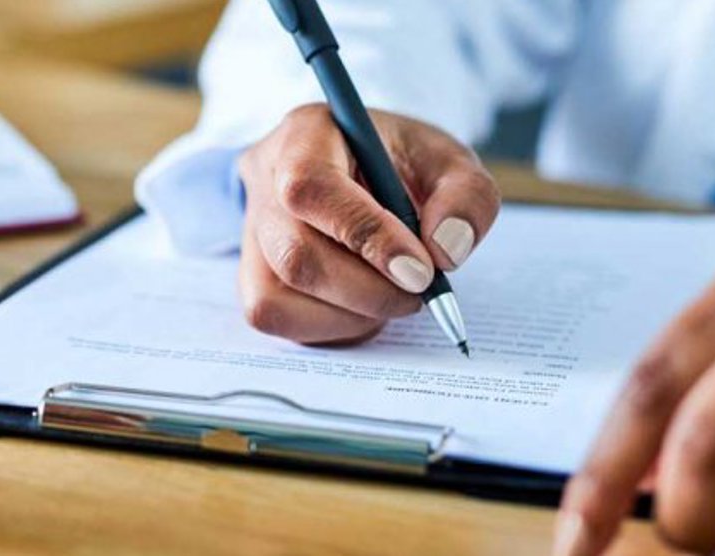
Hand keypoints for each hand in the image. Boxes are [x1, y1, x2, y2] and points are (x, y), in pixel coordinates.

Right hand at [237, 105, 499, 344]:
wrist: (355, 173)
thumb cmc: (396, 164)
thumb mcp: (445, 159)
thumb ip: (464, 195)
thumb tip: (447, 249)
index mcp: (305, 134)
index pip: (311, 187)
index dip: (365, 235)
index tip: (421, 271)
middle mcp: (263, 181)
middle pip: (295, 254)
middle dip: (369, 289)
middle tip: (421, 292)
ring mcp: (250, 233)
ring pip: (279, 296)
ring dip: (352, 313)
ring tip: (394, 294)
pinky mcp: (250, 276)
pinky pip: (274, 318)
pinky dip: (330, 327)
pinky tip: (362, 308)